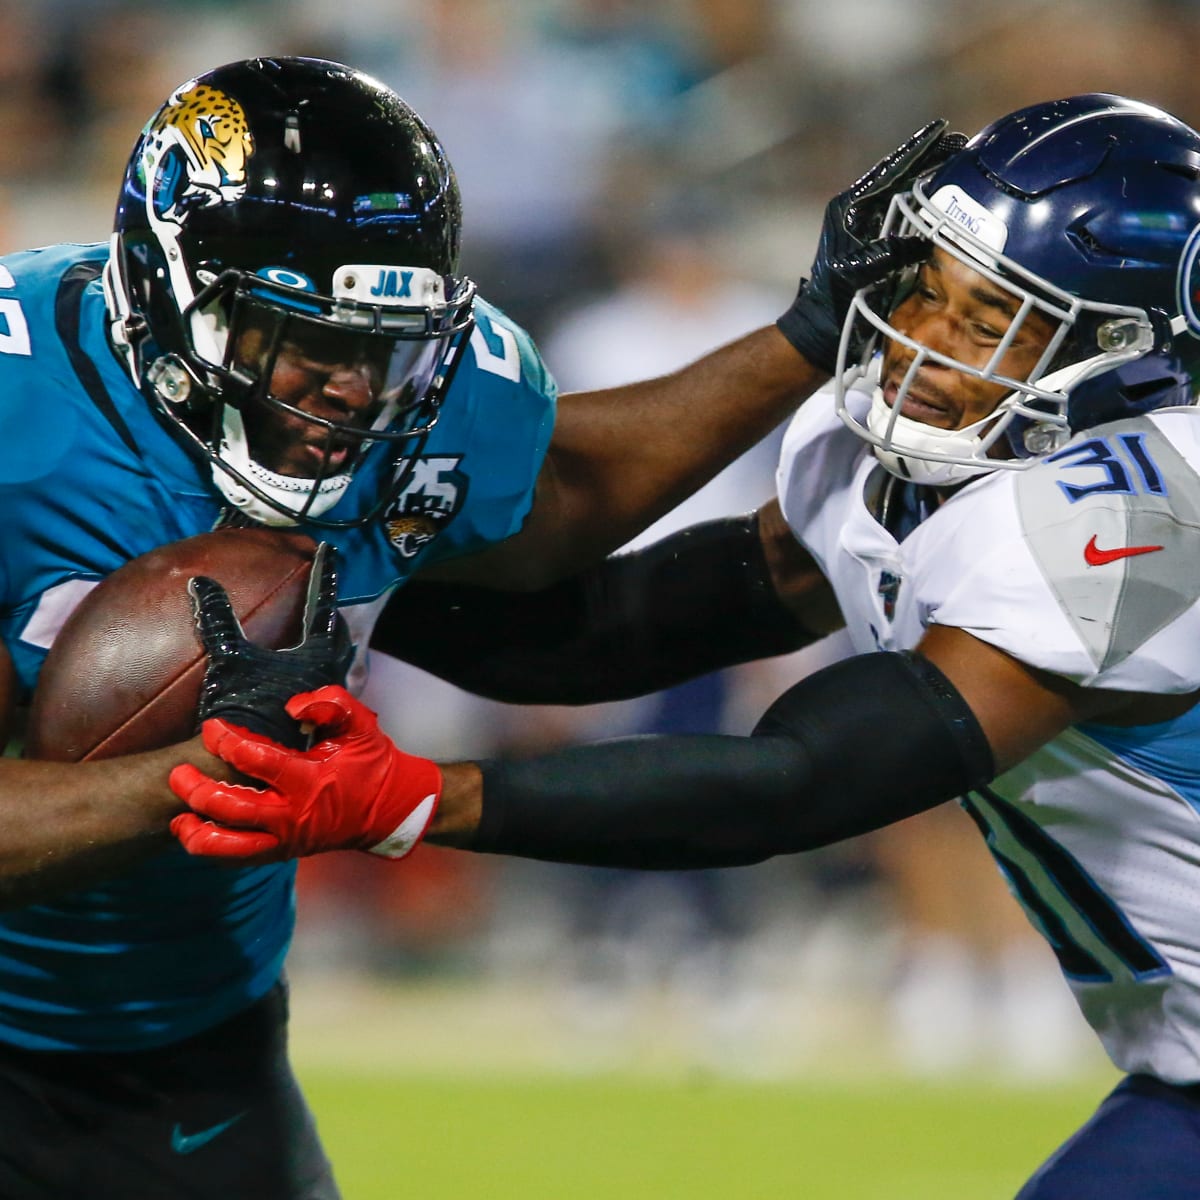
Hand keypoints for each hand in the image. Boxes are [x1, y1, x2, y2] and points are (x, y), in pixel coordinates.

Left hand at [169, 685, 441, 860]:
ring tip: (179, 817)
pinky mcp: (283, 852)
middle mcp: (294, 814)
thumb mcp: (361, 725)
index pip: (256, 761)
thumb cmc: (372, 764)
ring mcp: (287, 838)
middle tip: (180, 773)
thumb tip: (293, 707)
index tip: (212, 729)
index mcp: (311, 780)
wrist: (392, 809)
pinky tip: (197, 834)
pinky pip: (240, 858)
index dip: (228, 742)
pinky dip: (214, 850)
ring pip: (229, 845)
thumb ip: (330, 704)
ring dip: (198, 832)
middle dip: (198, 789)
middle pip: (231, 807)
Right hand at [191, 542, 352, 749]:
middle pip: (339, 632)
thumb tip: (200, 582)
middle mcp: (331, 674)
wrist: (245, 763)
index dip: (324, 573)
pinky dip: (318, 664)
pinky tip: (304, 668)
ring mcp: (327, 696)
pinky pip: (326, 679)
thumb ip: (217, 617)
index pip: (324, 603)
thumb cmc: (242, 710)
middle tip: (324, 590)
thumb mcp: (228, 658)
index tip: (329, 550)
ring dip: (328, 639)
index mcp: (319, 655)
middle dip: (331, 610)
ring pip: (337, 658)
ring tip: (320, 625)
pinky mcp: (317, 715)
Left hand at [777, 120, 967, 372]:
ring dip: (929, 179)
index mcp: (850, 209)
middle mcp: (858, 212)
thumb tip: (924, 240)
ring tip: (958, 161)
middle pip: (899, 176)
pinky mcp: (873, 242)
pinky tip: (946, 200)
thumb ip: (888, 253)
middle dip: (929, 159)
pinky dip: (924, 206)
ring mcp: (865, 226)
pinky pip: (903, 216)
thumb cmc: (834, 300)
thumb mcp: (860, 273)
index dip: (917, 150)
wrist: (821, 327)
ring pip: (902, 194)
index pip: (890, 170)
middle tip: (960, 141)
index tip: (942, 129)